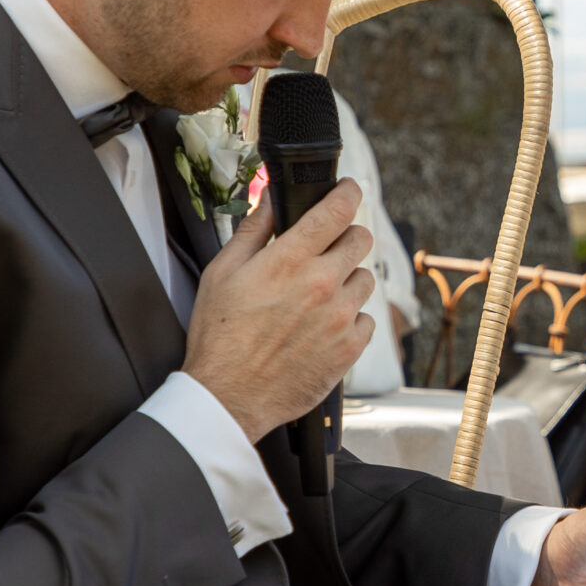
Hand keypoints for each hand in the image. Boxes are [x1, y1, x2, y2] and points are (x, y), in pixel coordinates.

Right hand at [182, 180, 376, 440]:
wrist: (229, 395)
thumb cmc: (220, 337)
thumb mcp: (222, 272)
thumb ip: (252, 229)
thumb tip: (270, 197)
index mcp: (289, 259)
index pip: (337, 209)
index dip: (347, 192)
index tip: (347, 190)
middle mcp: (322, 284)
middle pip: (361, 238)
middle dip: (345, 238)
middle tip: (326, 251)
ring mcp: (340, 317)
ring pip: (365, 279)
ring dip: (347, 281)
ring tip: (317, 298)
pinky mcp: (350, 348)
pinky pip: (366, 319)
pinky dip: (350, 319)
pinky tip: (322, 327)